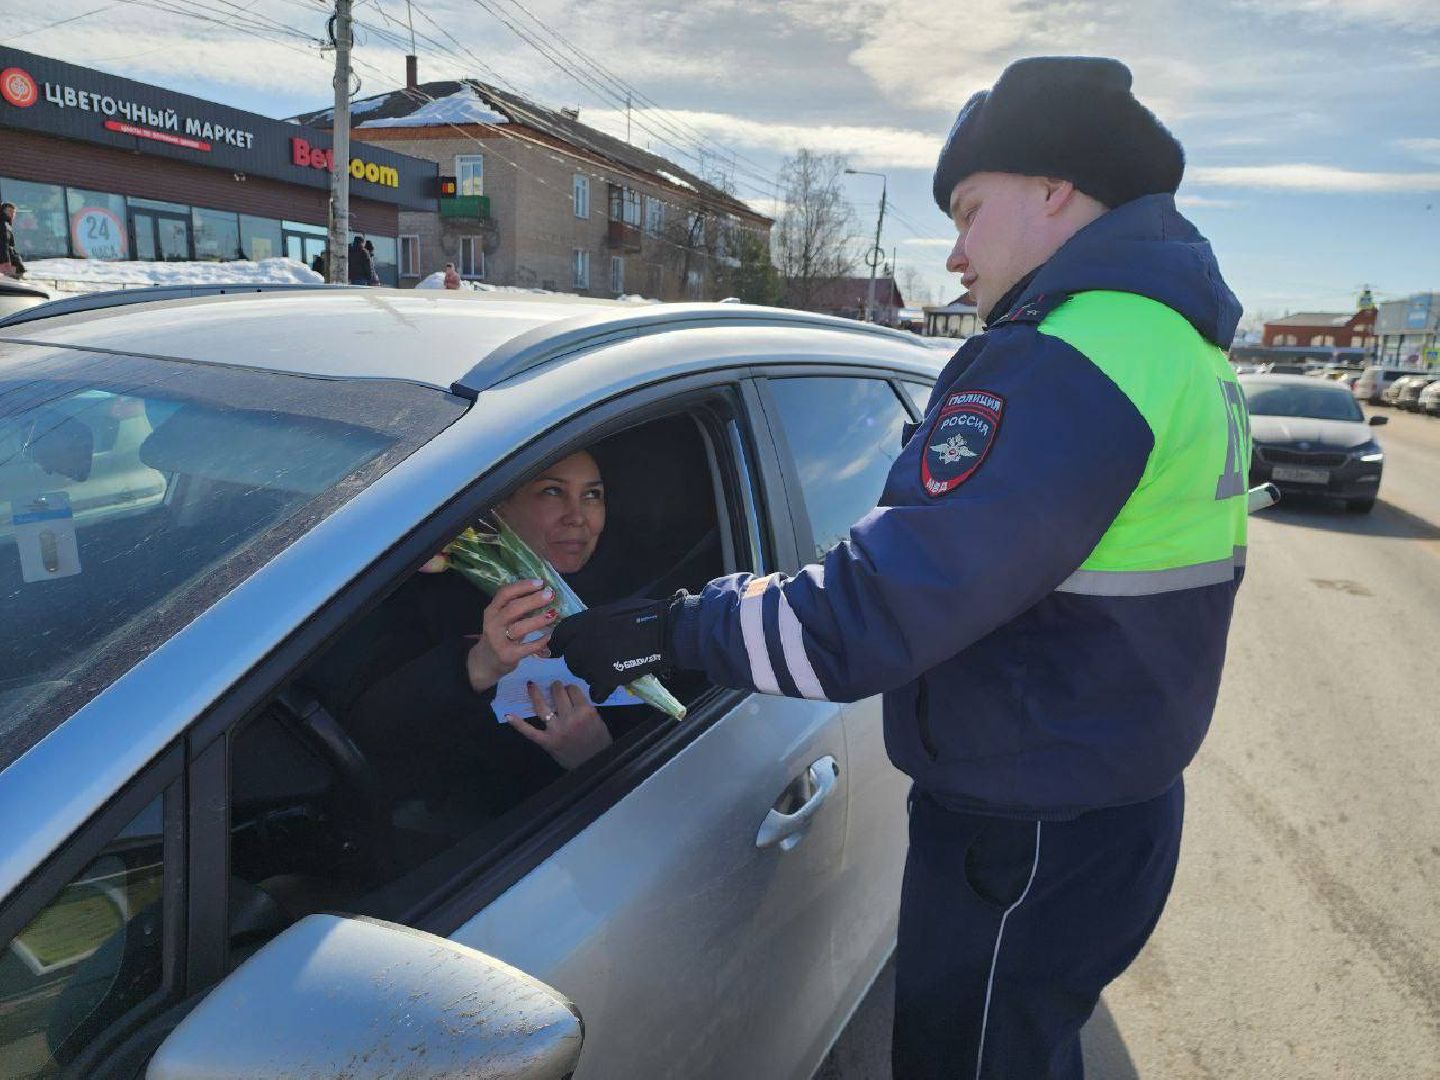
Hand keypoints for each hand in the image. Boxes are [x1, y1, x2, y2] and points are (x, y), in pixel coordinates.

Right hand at [466, 579, 558, 692]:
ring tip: (553, 614)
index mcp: (491, 611)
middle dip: (533, 600)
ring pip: (519, 628)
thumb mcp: (502, 619)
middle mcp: (493, 624)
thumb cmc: (500, 635)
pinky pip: (526, 648)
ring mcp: (498, 641)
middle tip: (550, 594)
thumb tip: (543, 593)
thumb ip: (516, 607)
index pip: (505, 593)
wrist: (486, 661)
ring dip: (538, 620)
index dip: (523, 586)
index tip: (540, 583)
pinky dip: (539, 642)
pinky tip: (549, 636)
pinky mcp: (507, 656)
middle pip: (513, 608)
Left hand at [507, 681, 612, 770]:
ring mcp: (556, 730)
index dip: (569, 688)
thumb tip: (571, 696)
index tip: (568, 690)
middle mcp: (570, 718)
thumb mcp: (598, 720)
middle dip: (555, 687)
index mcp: (585, 711)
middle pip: (558, 694)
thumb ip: (585, 708)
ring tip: (531, 685)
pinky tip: (508, 715)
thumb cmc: (599, 741)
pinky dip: (518, 724)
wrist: (595, 764)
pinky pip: (530, 732)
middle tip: (554, 686)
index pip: (573, 690)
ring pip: (542, 707)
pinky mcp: (547, 742)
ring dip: (536, 694)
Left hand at [548, 595, 675, 702]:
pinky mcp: (606, 680)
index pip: (560, 636)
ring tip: (609, 666)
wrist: (664, 632)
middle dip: (578, 658)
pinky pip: (596, 691)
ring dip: (590, 672)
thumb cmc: (642, 615)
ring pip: (582, 673)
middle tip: (596, 657)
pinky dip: (602, 689)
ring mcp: (593, 663)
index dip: (560, 643)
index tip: (561, 649)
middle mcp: (583, 643)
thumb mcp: (609, 612)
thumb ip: (590, 624)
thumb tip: (581, 633)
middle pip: (570, 657)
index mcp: (584, 623)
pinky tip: (609, 683)